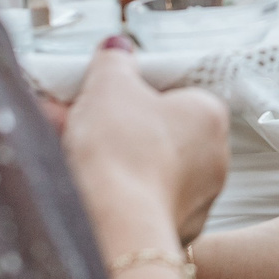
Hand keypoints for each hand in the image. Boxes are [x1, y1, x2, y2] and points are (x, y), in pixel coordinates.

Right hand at [59, 40, 229, 248]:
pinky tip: (81, 185)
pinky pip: (140, 200)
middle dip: (110, 125)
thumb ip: (114, 60)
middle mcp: (214, 157)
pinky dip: (114, 191)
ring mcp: (197, 198)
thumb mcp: (109, 84)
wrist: (114, 224)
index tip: (100, 96)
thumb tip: (116, 48)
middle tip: (73, 119)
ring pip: (144, 166)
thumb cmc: (121, 152)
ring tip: (65, 147)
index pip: (172, 92)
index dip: (129, 93)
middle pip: (154, 130)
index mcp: (209, 114)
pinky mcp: (176, 230)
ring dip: (107, 156)